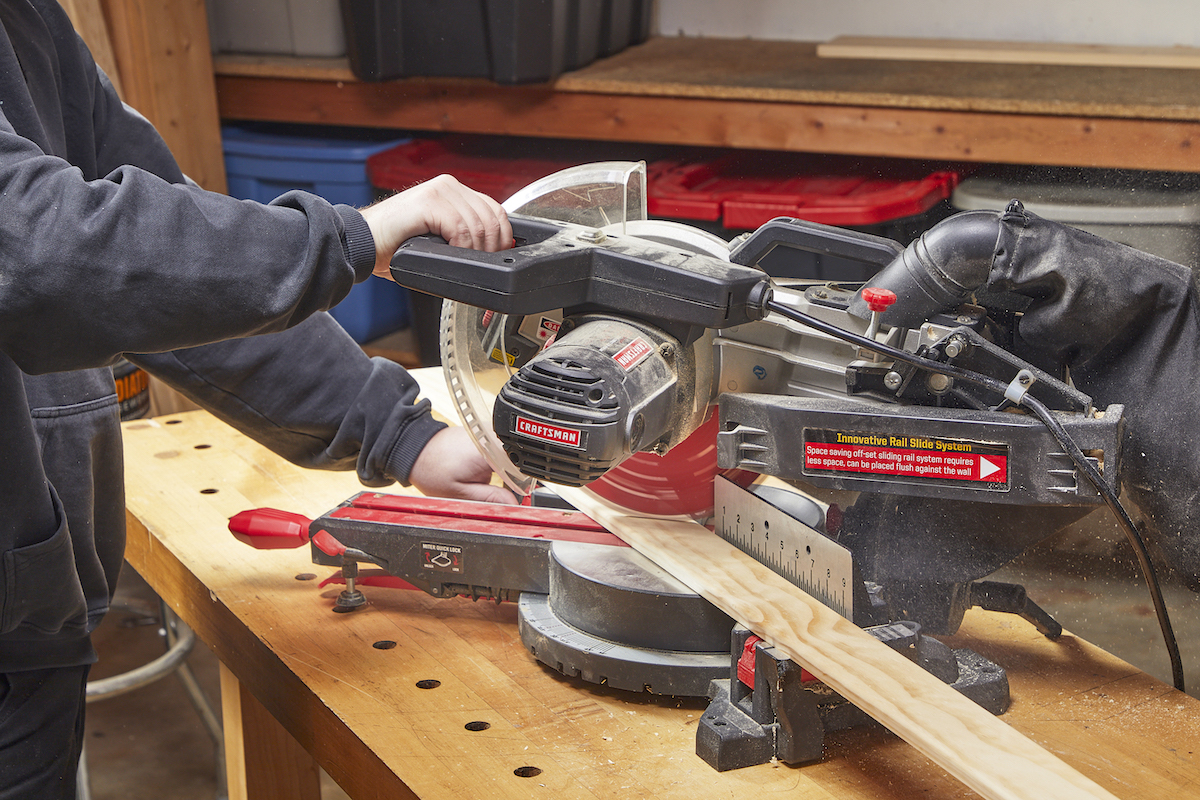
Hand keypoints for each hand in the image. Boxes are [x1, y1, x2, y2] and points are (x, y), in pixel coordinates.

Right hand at [359, 174, 511, 279]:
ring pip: (479, 225)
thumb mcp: (439, 236)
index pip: (495, 210)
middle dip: (492, 248)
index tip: (498, 256)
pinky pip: (461, 228)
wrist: (363, 242)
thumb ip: (463, 234)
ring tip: (465, 263)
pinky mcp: (429, 202)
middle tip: (482, 265)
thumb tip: (489, 250)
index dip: (503, 237)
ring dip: (477, 251)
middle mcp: (449, 186)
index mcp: (454, 191)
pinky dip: (462, 248)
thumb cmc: (395, 244)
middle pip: (492, 218)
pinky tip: (453, 256)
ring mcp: (440, 191)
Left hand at [408, 426, 517, 504]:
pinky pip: (503, 450)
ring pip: (513, 455)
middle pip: (519, 460)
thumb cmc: (431, 470)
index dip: (521, 486)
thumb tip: (513, 505)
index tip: (514, 498)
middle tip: (500, 493)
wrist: (416, 451)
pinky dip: (501, 463)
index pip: (520, 467)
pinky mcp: (486, 434)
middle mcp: (491, 437)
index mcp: (487, 451)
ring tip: (488, 481)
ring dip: (508, 470)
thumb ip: (489, 499)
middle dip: (514, 478)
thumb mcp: (460, 494)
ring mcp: (489, 433)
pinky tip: (488, 472)